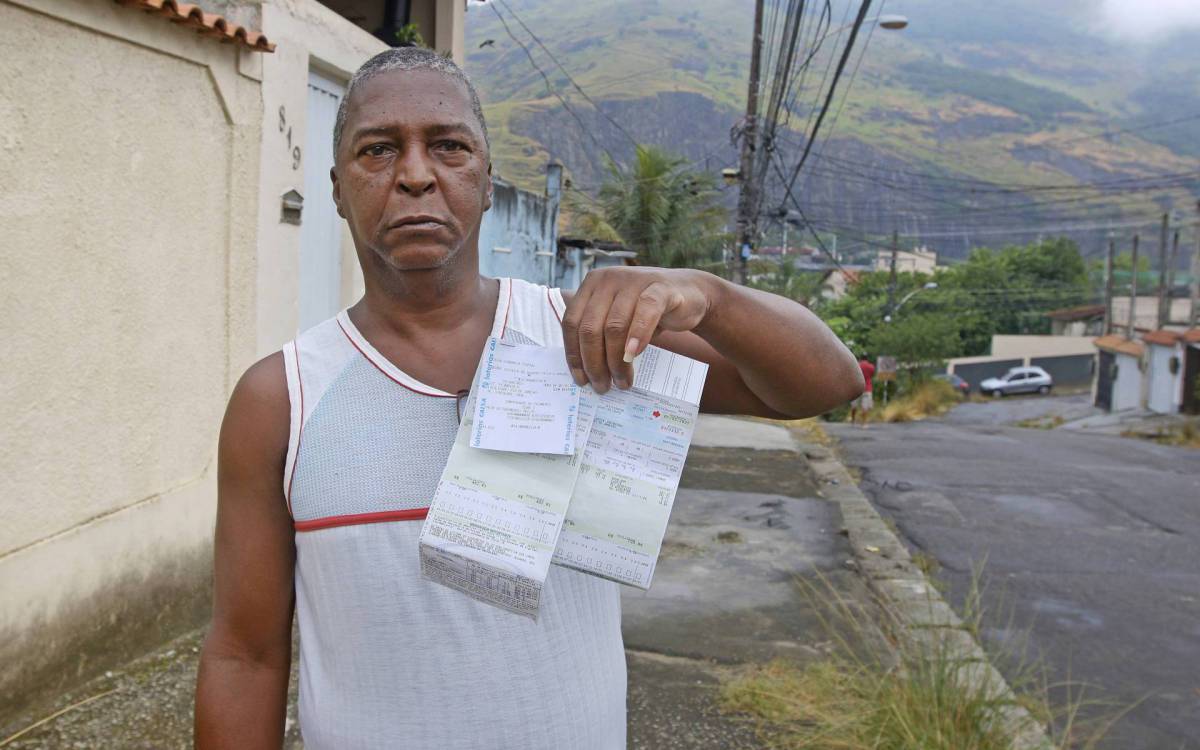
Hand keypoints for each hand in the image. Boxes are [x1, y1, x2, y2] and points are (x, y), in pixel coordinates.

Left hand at [561, 267, 715, 392]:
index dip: (574, 354)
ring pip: (614, 326)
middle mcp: (608, 279)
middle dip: (594, 363)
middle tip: (603, 386)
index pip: (572, 322)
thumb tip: (585, 374)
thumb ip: (600, 335)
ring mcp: (633, 280)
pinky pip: (644, 313)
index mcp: (591, 285)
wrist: (690, 295)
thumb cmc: (647, 312)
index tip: (581, 380)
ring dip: (616, 360)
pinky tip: (634, 356)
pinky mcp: (660, 288)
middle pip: (590, 328)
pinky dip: (637, 337)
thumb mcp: (617, 318)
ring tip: (623, 381)